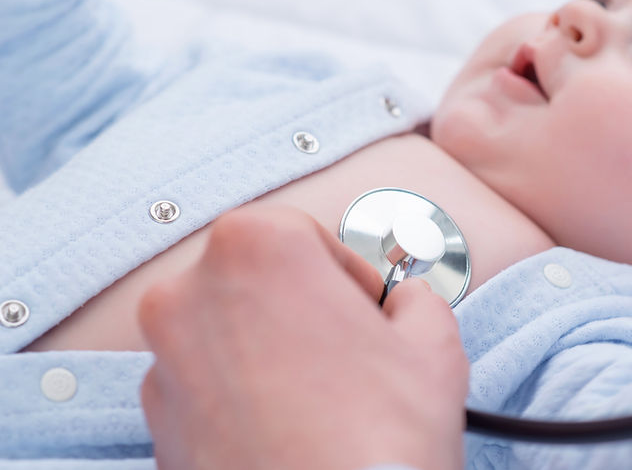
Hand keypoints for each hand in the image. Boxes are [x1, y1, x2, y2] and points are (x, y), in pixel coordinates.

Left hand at [139, 204, 468, 469]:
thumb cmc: (377, 440)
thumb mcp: (433, 345)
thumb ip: (418, 299)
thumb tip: (408, 303)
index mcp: (256, 248)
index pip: (304, 232)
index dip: (347, 270)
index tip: (366, 304)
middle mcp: (190, 295)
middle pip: (258, 277)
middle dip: (303, 304)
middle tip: (347, 347)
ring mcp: (164, 361)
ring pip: (228, 330)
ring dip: (271, 349)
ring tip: (322, 394)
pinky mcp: (157, 421)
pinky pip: (205, 384)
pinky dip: (240, 394)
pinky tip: (289, 424)